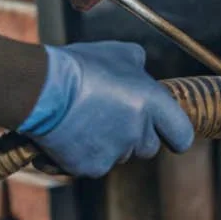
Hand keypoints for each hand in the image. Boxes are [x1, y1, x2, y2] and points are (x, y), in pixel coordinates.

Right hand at [18, 42, 193, 177]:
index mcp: (152, 103)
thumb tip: (143, 72)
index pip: (181, 134)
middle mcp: (137, 131)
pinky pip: (93, 165)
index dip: (176, 135)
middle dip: (136, 136)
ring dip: (108, 144)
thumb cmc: (79, 67)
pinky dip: (83, 154)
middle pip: (148, 147)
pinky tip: (69, 134)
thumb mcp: (118, 53)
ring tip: (84, 120)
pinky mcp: (90, 167)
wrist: (39, 88)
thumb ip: (139, 66)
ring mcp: (114, 153)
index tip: (169, 134)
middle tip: (112, 117)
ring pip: (119, 156)